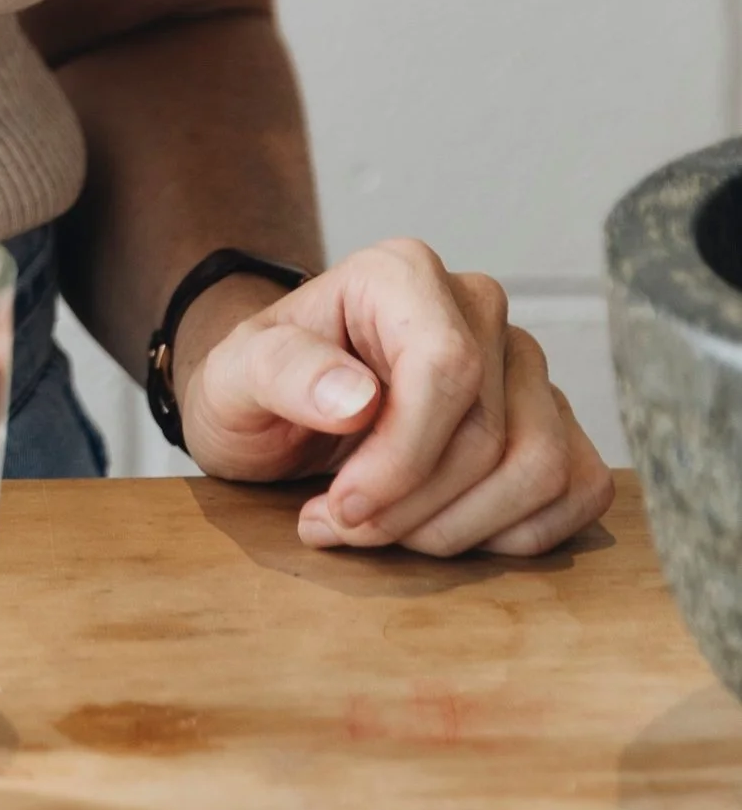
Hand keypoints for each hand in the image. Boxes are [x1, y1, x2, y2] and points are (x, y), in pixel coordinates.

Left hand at [175, 238, 613, 557]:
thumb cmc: (261, 387)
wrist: (282, 410)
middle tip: (343, 524)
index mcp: (403, 274)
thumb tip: (357, 396)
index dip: (403, 457)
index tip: (345, 506)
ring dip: (459, 529)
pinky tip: (442, 527)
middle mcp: (478, 306)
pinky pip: (577, 489)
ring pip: (541, 467)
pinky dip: (510, 535)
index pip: (447, 368)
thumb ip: (282, 372)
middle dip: (414, 508)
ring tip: (386, 528)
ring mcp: (525, 365)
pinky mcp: (556, 420)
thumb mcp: (232, 377)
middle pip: (490, 433)